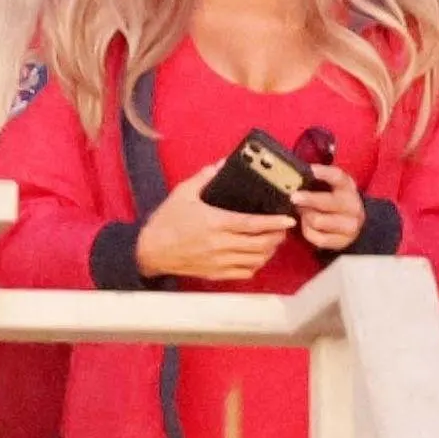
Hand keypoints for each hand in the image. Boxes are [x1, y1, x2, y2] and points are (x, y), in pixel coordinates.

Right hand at [137, 163, 294, 280]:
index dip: (274, 222)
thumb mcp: (183, 193)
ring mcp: (219, 262)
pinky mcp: (215, 274)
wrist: (150, 250)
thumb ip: (205, 177)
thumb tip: (222, 164)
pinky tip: (258, 256)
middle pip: (259, 244)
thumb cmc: (166, 221)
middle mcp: (220, 244)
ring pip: (255, 260)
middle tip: (284, 228)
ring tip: (274, 241)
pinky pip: (244, 273)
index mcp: (215, 222)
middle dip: (277, 236)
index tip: (288, 218)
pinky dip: (256, 265)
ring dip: (269, 251)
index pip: (252, 224)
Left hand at [290, 163, 364, 250]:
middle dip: (308, 199)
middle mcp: (352, 206)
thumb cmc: (332, 201)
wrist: (350, 223)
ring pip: (318, 221)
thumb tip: (292, 177)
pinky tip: (307, 225)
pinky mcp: (343, 241)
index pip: (338, 177)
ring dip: (305, 216)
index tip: (310, 170)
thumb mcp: (330, 187)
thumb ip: (315, 181)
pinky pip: (317, 237)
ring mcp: (350, 225)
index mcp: (348, 187)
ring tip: (302, 212)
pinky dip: (307, 232)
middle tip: (293, 197)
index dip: (324, 173)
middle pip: (327, 202)